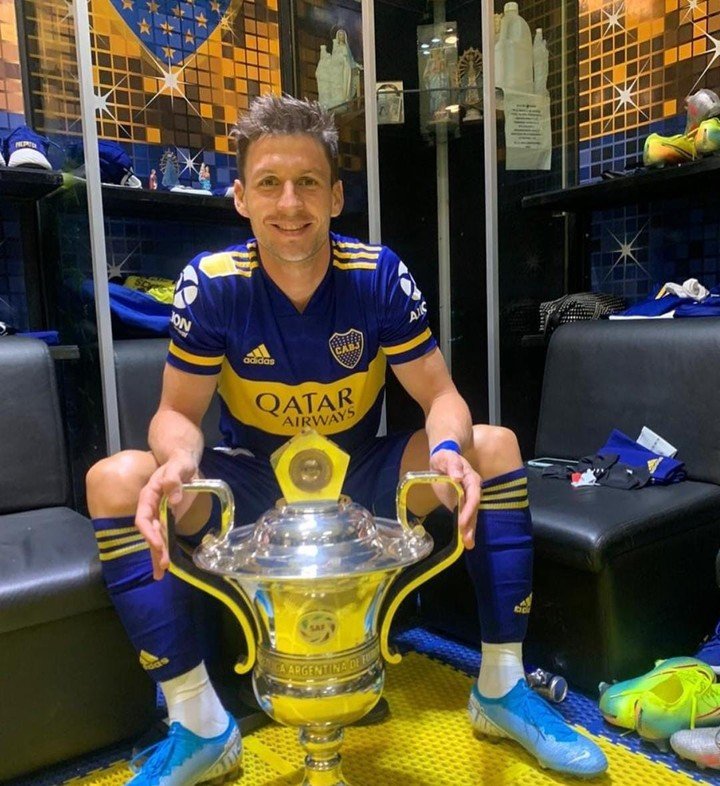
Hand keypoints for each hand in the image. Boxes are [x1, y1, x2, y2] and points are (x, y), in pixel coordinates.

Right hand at [135, 450, 198, 579]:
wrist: (183, 460)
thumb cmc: (180, 462)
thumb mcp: (179, 465)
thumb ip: (174, 479)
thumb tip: (174, 499)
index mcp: (149, 495)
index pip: (143, 518)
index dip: (149, 533)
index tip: (159, 545)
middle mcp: (151, 507)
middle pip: (149, 532)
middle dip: (155, 550)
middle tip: (162, 568)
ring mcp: (159, 513)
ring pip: (156, 537)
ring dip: (158, 554)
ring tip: (160, 575)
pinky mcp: (168, 517)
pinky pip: (164, 534)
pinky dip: (164, 548)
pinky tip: (166, 563)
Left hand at [429, 449, 480, 548]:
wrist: (443, 459)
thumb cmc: (445, 457)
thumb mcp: (446, 457)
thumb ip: (452, 465)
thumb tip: (457, 477)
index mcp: (470, 478)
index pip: (473, 495)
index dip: (469, 509)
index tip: (463, 522)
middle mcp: (473, 489)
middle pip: (474, 508)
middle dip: (471, 524)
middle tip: (468, 541)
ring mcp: (468, 497)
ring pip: (471, 514)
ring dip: (470, 529)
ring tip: (468, 545)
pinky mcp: (461, 503)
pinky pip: (465, 516)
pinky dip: (465, 528)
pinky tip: (465, 540)